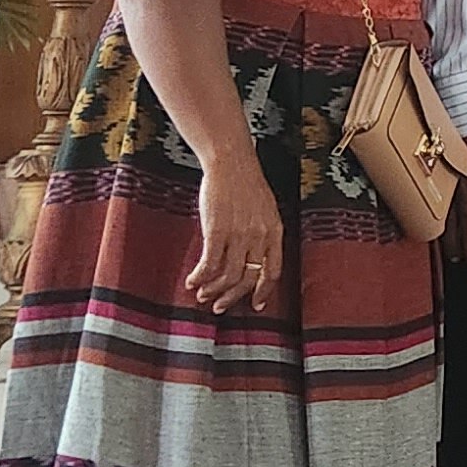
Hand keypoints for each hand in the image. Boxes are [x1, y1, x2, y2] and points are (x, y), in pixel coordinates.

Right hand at [187, 155, 284, 315]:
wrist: (230, 161)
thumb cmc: (244, 183)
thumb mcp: (264, 209)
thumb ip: (262, 233)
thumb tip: (251, 259)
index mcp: (274, 231)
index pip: (273, 271)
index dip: (263, 292)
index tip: (255, 305)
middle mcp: (259, 236)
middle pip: (247, 279)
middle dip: (232, 297)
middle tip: (219, 306)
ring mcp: (239, 234)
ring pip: (227, 276)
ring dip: (213, 290)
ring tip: (202, 294)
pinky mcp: (217, 230)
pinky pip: (209, 264)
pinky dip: (199, 277)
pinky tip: (192, 280)